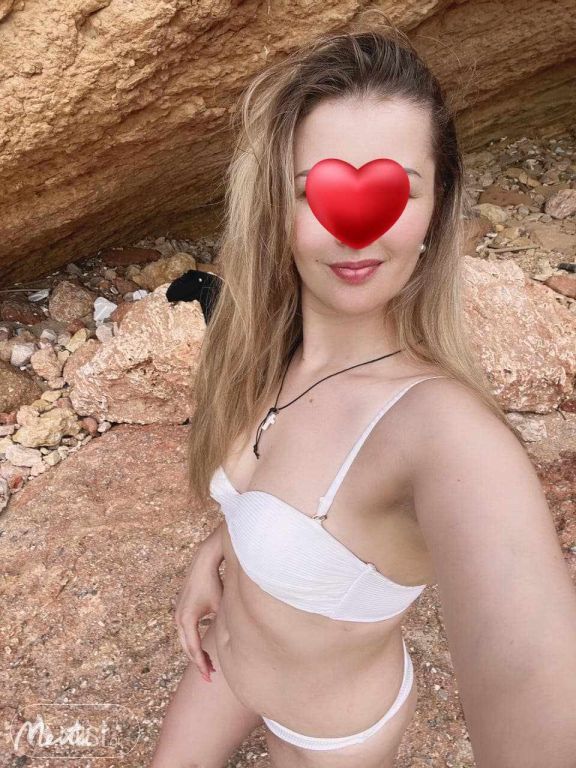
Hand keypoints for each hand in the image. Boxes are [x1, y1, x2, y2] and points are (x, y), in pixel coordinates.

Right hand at [174, 533, 223, 678]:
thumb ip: (222, 625)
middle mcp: (178, 617)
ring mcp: (178, 612)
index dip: (202, 664)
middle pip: (187, 647)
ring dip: (196, 652)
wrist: (204, 561)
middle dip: (198, 662)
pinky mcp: (181, 608)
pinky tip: (204, 648)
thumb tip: (231, 644)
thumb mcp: (220, 606)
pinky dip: (193, 641)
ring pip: (185, 640)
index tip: (210, 677)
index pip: (193, 648)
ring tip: (209, 665)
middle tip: (210, 676)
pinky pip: (186, 631)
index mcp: (186, 618)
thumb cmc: (215, 582)